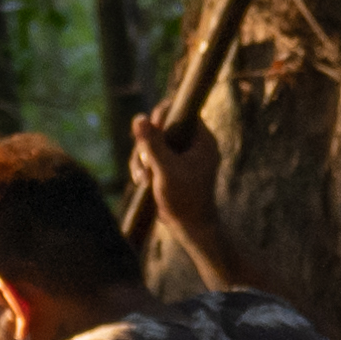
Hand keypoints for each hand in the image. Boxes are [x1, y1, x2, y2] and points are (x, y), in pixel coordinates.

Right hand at [125, 102, 231, 272]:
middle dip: (147, 145)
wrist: (190, 227)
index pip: (182, 112)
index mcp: (202, 140)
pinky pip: (151, 156)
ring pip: (152, 143)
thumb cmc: (184, 199)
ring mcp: (181, 156)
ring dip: (142, 159)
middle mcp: (193, 144)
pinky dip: (143, 167)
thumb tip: (139, 118)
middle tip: (146, 162)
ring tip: (143, 179)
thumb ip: (153, 144)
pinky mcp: (170, 166)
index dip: (163, 116)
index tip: (152, 128)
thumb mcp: (166, 169)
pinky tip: (141, 182)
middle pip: (162, 127)